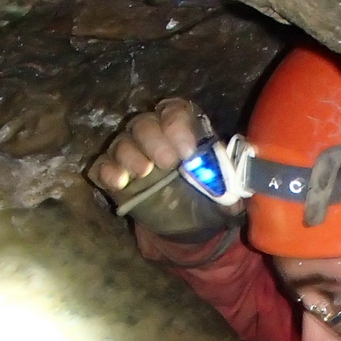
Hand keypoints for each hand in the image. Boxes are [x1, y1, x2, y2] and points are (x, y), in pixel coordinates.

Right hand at [88, 99, 239, 244]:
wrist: (192, 229)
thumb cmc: (210, 199)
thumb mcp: (228, 191)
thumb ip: (231, 179)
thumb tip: (238, 175)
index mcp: (183, 131)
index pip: (174, 112)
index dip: (178, 126)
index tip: (188, 151)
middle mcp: (154, 137)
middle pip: (144, 124)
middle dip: (153, 139)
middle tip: (166, 162)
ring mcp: (132, 155)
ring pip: (122, 142)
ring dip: (130, 154)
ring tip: (144, 172)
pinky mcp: (115, 177)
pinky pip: (102, 166)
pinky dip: (107, 171)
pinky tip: (119, 182)